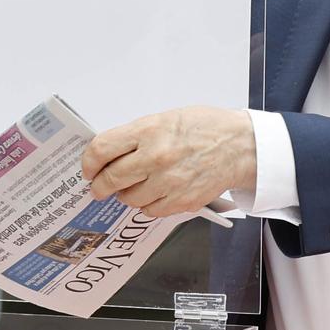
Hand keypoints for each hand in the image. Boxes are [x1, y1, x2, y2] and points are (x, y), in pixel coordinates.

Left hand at [83, 107, 256, 217]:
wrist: (241, 146)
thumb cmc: (204, 128)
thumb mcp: (165, 119)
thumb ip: (136, 136)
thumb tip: (108, 153)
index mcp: (148, 131)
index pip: (101, 150)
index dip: (88, 163)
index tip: (88, 169)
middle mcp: (156, 157)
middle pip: (110, 179)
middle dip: (100, 186)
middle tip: (99, 187)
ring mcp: (169, 182)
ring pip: (129, 199)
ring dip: (126, 195)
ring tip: (135, 185)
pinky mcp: (181, 201)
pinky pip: (150, 211)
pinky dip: (147, 204)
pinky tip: (154, 193)